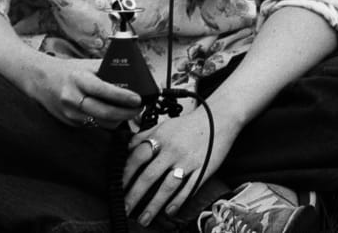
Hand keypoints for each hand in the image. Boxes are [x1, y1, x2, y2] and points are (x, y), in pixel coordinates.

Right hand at [24, 57, 143, 128]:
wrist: (41, 80)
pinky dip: (106, 121)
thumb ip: (107, 70)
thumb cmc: (68, 71)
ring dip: (119, 120)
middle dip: (126, 113)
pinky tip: (114, 115)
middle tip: (139, 109)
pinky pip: (93, 125)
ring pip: (101, 122)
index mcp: (79, 79)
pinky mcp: (70, 122)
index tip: (138, 99)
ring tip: (130, 112)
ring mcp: (70, 113)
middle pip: (104, 112)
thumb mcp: (87, 65)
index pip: (104, 90)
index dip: (123, 97)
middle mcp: (73, 98)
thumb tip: (132, 76)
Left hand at [122, 107, 240, 226]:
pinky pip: (189, 189)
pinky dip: (178, 201)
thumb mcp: (164, 125)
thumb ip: (145, 136)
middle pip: (149, 176)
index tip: (117, 189)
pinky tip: (168, 211)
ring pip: (167, 186)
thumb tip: (126, 148)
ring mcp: (188, 161)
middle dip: (135, 195)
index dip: (126, 174)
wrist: (219, 118)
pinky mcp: (203, 170)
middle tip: (125, 209)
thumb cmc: (189, 124)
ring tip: (144, 219)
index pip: (137, 157)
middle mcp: (173, 150)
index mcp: (161, 137)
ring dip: (154, 205)